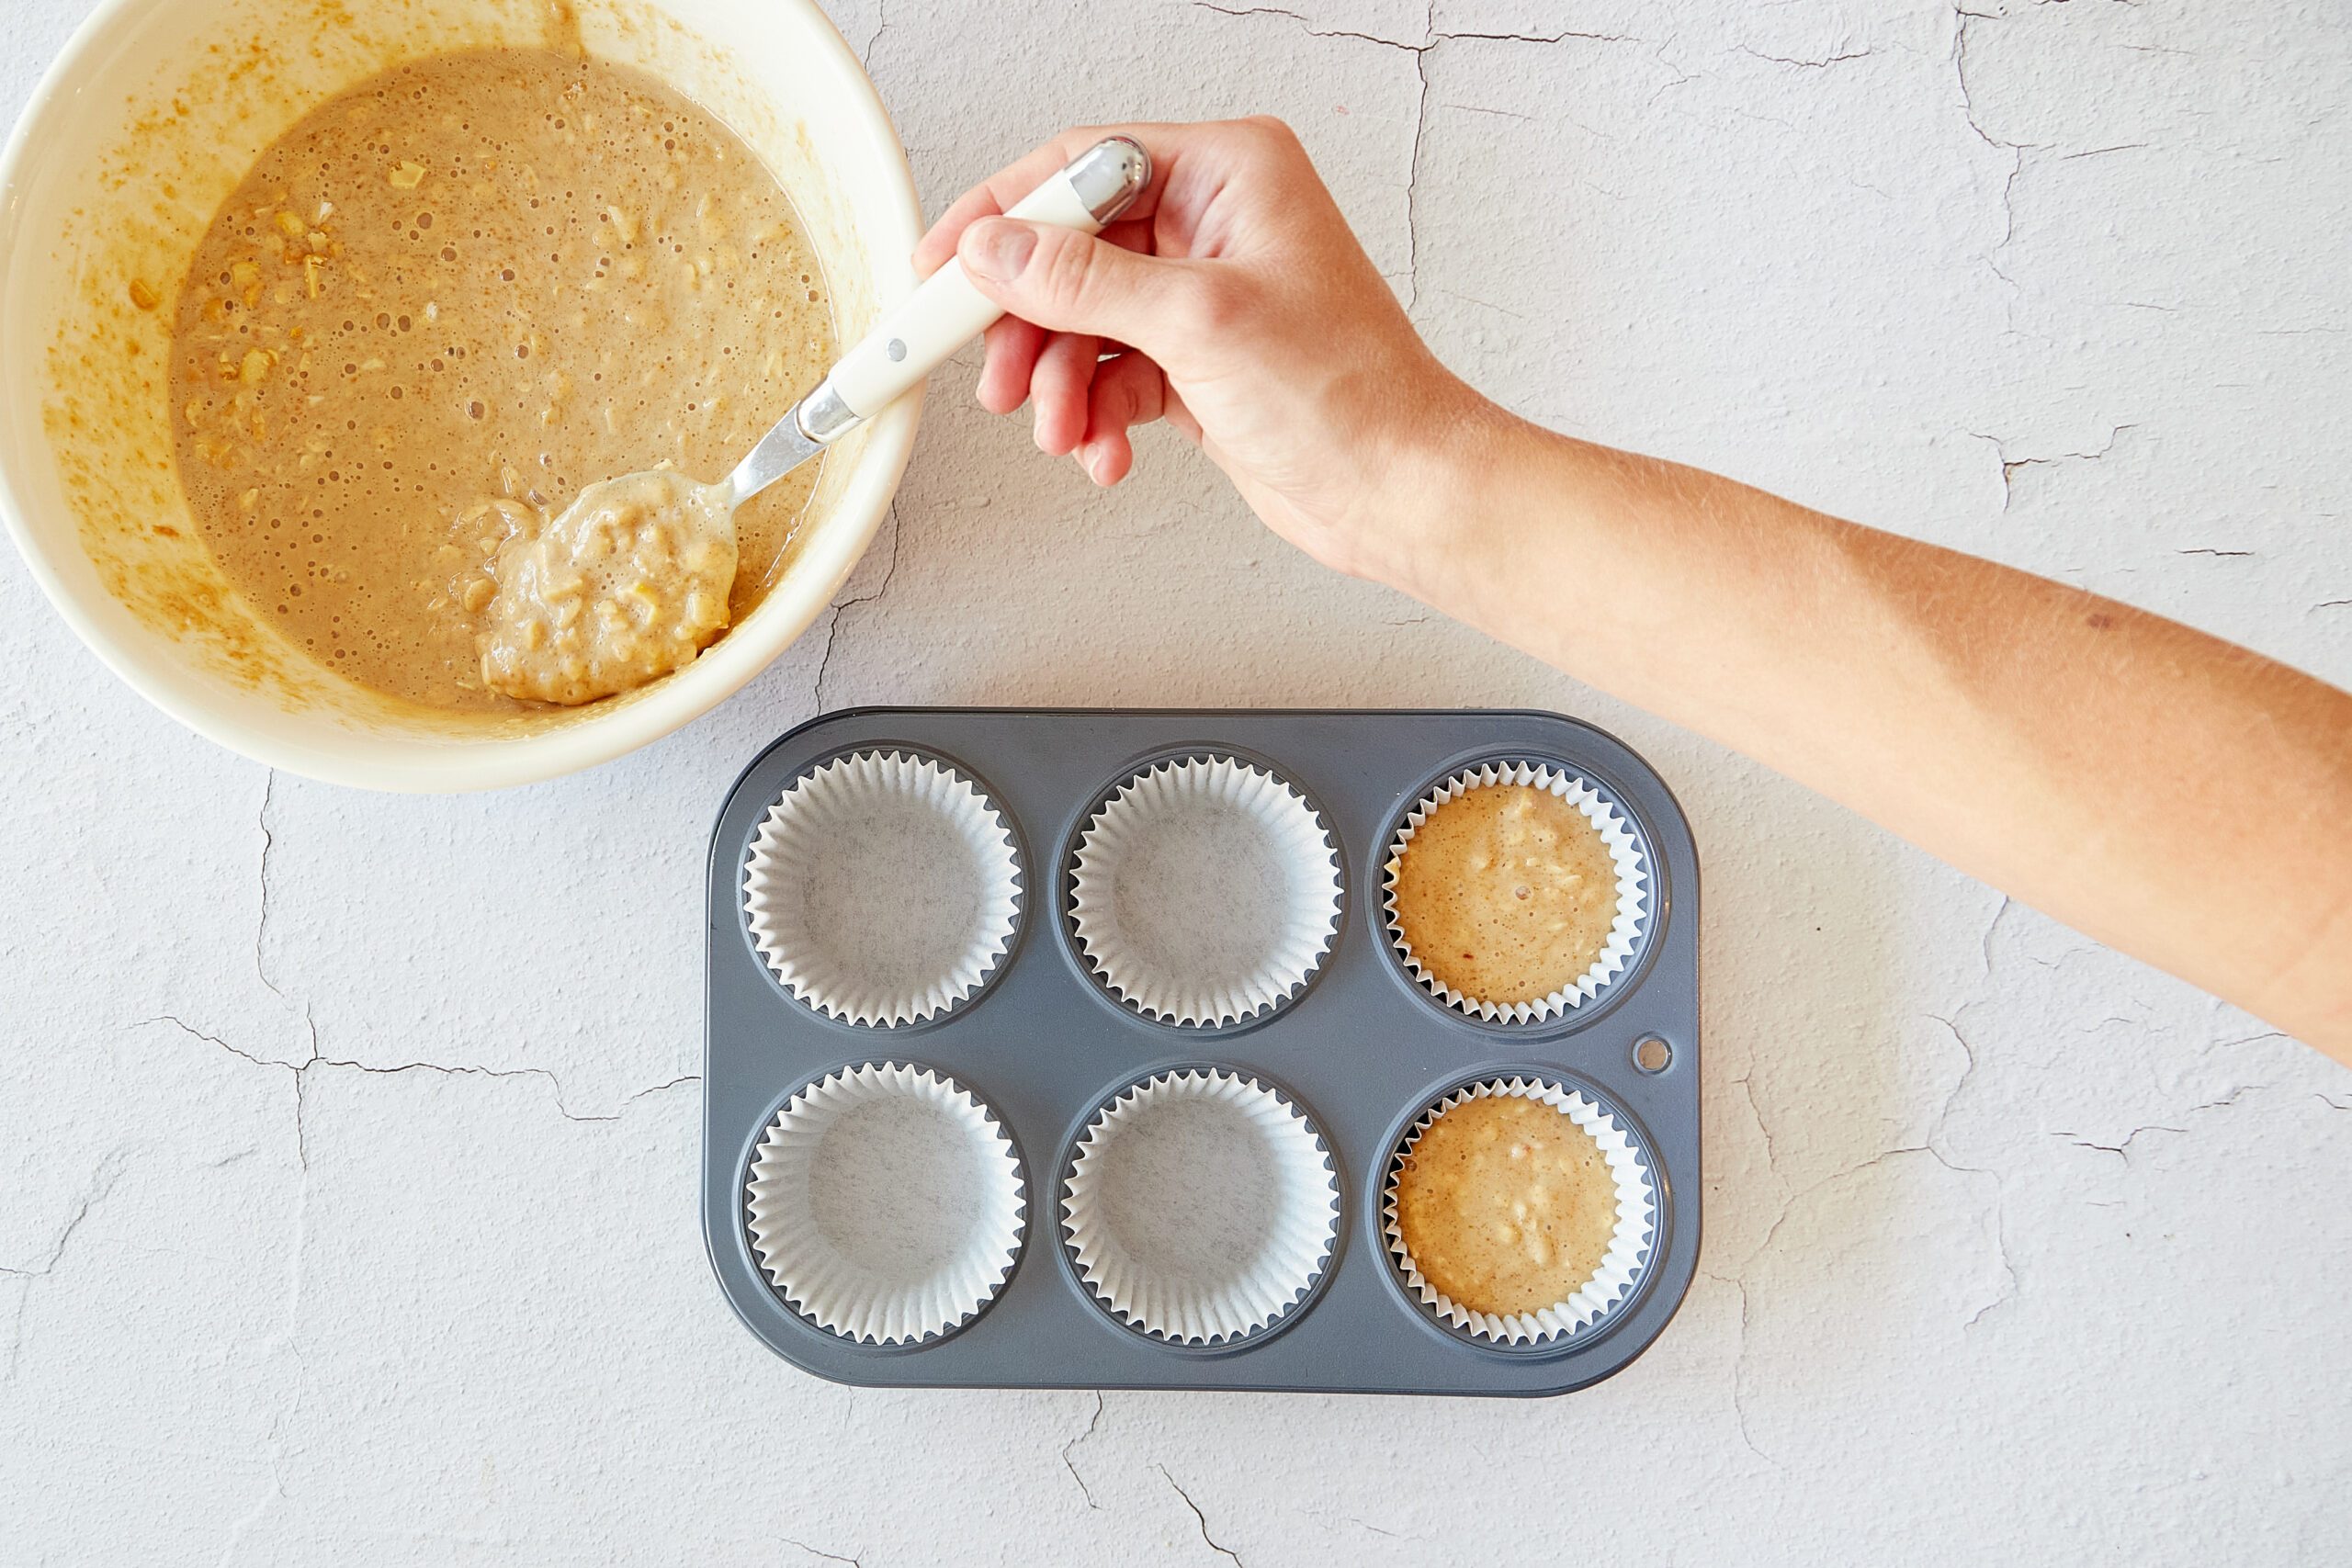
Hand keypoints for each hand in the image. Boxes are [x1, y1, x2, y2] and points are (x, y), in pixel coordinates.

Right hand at [914, 118, 1494, 586]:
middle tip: (993, 374)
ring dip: (1058, 382)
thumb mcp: (1200, 323)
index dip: (1003, 215)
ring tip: (1061, 429)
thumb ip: (1082, 282)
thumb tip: (997, 250)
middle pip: (1069, 250)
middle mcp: (1215, 223)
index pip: (1082, 164)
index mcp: (1231, 171)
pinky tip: (1104, 450)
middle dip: (1028, 322)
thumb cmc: (1352, 397)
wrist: (1399, 492)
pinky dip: (1095, 414)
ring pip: (1082, 321)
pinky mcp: (1197, 361)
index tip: (943, 265)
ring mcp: (1204, 295)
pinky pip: (1110, 373)